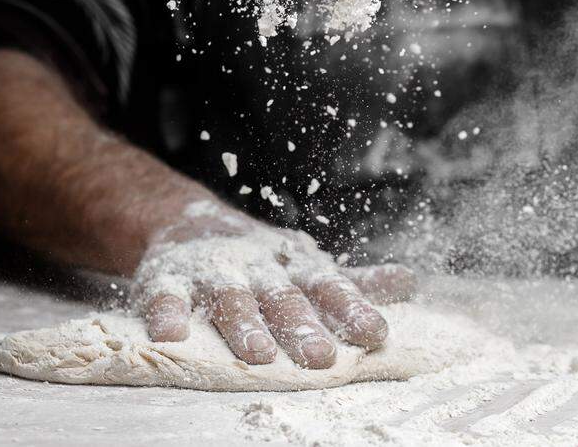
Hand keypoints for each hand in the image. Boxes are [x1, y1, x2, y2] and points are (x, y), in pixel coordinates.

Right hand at [134, 200, 415, 368]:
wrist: (189, 220)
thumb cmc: (263, 259)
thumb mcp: (308, 267)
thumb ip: (355, 283)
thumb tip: (411, 281)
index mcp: (296, 268)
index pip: (330, 288)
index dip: (353, 310)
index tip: (376, 334)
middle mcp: (259, 267)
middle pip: (283, 298)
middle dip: (302, 327)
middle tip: (322, 358)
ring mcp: (214, 270)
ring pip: (231, 298)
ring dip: (244, 325)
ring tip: (258, 354)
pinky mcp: (167, 276)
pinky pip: (166, 294)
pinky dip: (168, 312)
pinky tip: (172, 334)